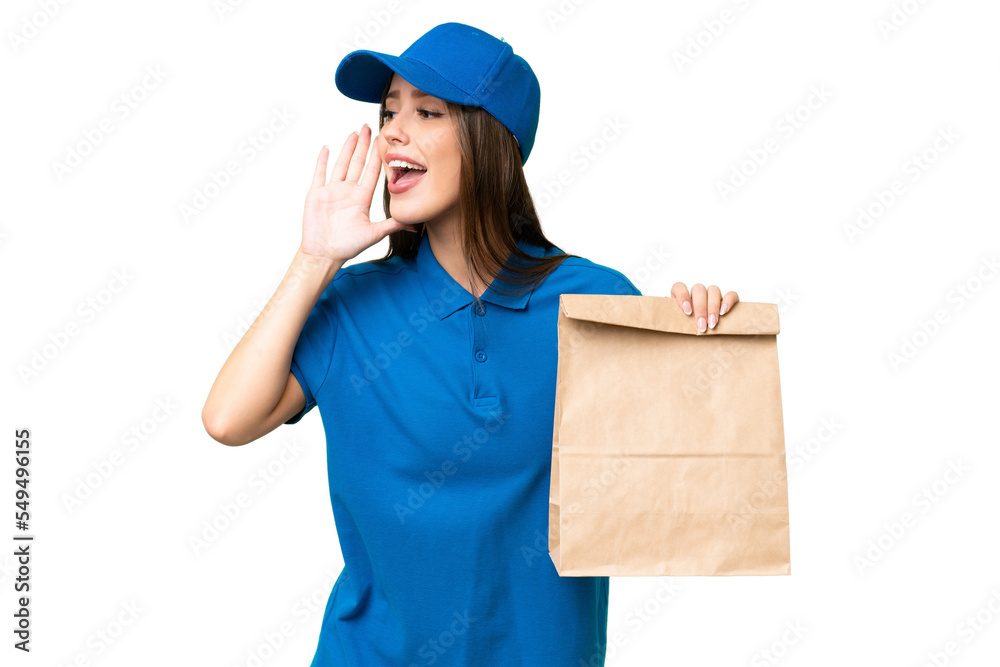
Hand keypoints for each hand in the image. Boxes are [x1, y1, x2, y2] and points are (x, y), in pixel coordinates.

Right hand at [299, 124, 417, 264]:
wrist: (325, 254)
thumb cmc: (348, 246)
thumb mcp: (375, 234)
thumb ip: (393, 225)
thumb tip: (414, 225)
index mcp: (361, 198)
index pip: (371, 172)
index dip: (376, 156)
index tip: (381, 141)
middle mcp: (348, 191)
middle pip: (357, 163)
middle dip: (363, 145)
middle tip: (368, 127)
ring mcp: (332, 191)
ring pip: (341, 164)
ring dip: (347, 149)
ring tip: (353, 133)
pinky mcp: (316, 194)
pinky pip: (319, 173)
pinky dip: (322, 160)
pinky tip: (327, 147)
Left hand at [670, 282, 738, 331]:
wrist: (704, 334)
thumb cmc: (687, 329)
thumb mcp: (678, 324)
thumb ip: (674, 320)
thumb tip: (666, 323)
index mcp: (682, 296)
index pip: (679, 287)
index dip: (683, 296)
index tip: (687, 311)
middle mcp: (697, 293)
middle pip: (699, 290)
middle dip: (700, 308)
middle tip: (701, 326)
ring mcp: (713, 294)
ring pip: (713, 290)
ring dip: (712, 307)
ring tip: (712, 324)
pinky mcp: (728, 299)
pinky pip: (731, 294)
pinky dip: (728, 301)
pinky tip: (724, 312)